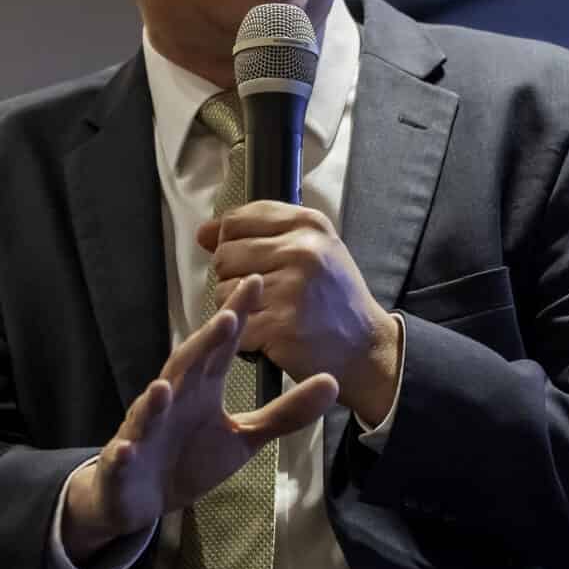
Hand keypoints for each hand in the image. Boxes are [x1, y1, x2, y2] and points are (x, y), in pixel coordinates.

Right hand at [59, 273, 337, 566]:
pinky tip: (125, 450)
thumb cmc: (191, 456)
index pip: (220, 346)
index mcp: (200, 388)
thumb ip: (285, 411)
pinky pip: (121, 458)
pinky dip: (122, 455)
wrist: (140, 496)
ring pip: (147, 411)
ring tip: (163, 387)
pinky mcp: (123, 463)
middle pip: (186, 367)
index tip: (258, 282)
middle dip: (203, 344)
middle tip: (226, 316)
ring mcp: (143, 431)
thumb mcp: (245, 437)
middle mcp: (170, 400)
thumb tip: (332, 381)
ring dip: (153, 400)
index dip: (238, 317)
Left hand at [199, 202, 402, 426]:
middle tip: (263, 293)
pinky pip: (233, 321)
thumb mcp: (313, 250)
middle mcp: (302, 250)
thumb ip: (260, 234)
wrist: (365, 348)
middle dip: (232, 276)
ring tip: (268, 312)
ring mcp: (291, 287)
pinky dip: (242, 333)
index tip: (244, 258)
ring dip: (236, 307)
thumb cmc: (335, 299)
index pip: (238, 220)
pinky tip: (266, 333)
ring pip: (223, 289)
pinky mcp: (280, 324)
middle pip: (225, 254)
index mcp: (310, 225)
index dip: (229, 241)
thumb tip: (203, 233)